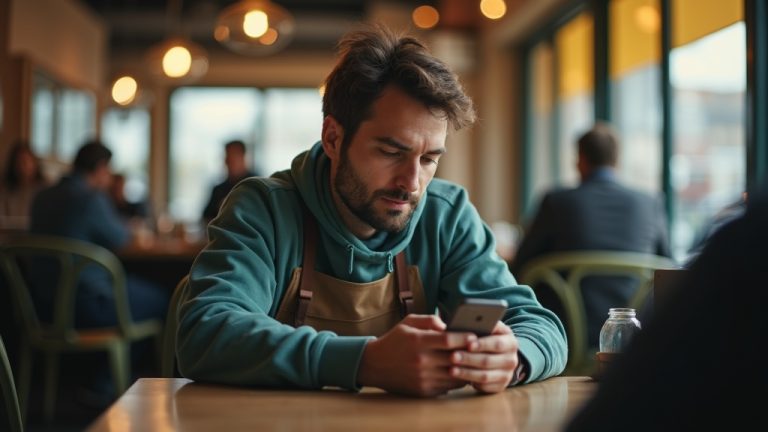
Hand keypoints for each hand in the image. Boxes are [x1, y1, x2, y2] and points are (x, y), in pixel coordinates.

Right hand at [357, 314, 475, 396]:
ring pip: (455, 375)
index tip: (475, 336)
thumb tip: (449, 325)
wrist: (375, 365)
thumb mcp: (408, 322)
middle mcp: (421, 361)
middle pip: (455, 358)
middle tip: (479, 348)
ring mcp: (423, 378)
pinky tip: (458, 372)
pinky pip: (448, 387)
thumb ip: (430, 320)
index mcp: (418, 341)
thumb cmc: (395, 340)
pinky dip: (455, 380)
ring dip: (465, 368)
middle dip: (469, 353)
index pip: (448, 340)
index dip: (464, 338)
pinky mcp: (423, 391)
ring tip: (472, 361)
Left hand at [448, 321, 519, 393]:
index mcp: (509, 340)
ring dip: (467, 372)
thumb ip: (474, 325)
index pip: (497, 343)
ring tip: (451, 369)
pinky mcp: (500, 386)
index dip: (482, 344)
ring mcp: (507, 374)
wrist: (493, 355)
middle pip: (489, 360)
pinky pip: (484, 387)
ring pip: (485, 375)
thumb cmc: (482, 338)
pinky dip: (470, 382)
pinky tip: (458, 378)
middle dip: (469, 359)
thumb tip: (454, 324)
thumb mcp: (483, 329)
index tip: (468, 344)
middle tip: (452, 356)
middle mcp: (512, 358)